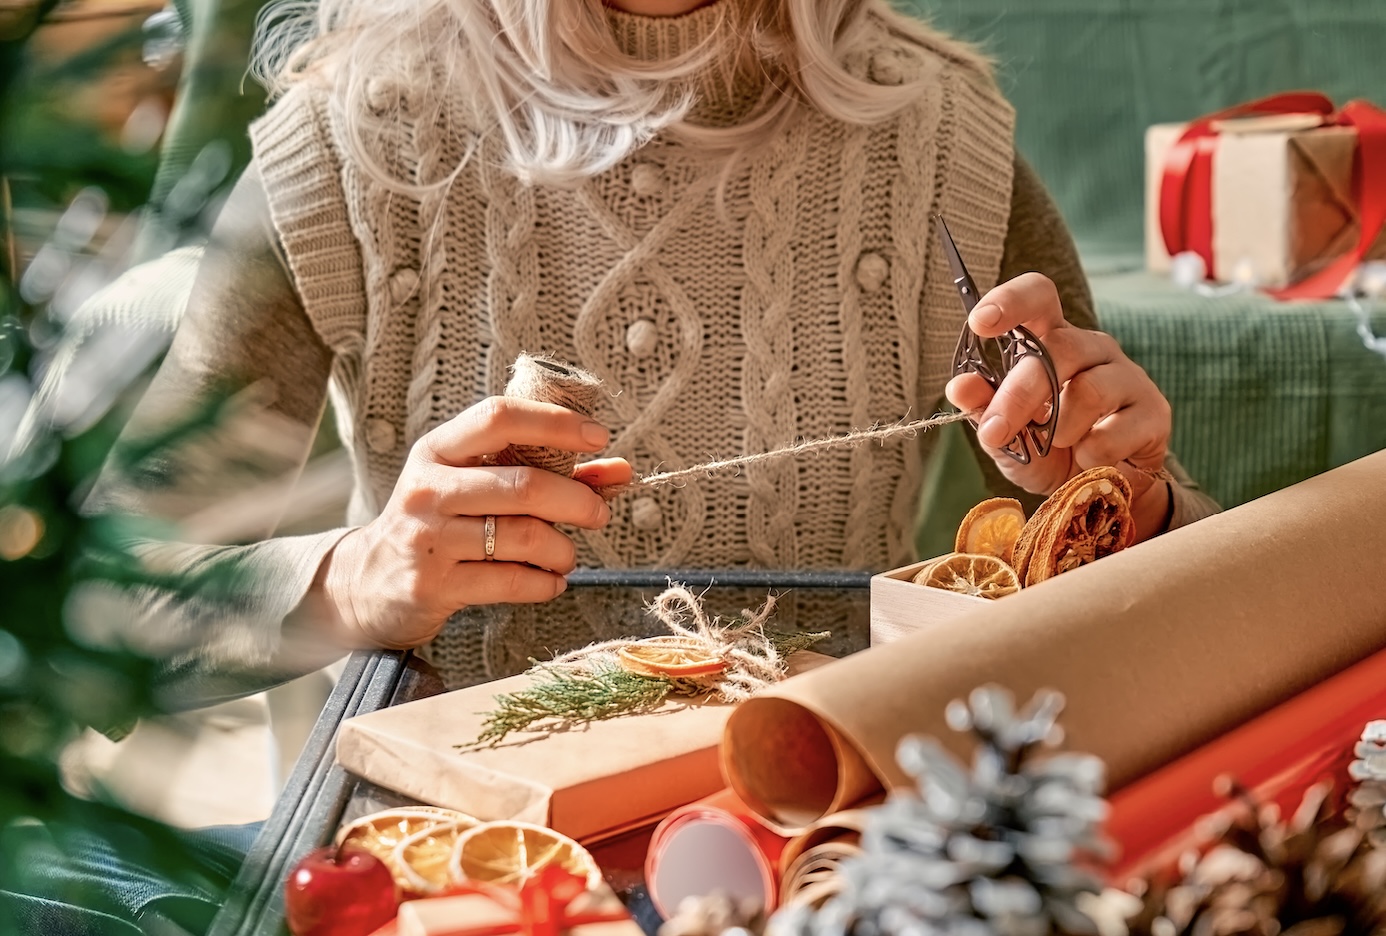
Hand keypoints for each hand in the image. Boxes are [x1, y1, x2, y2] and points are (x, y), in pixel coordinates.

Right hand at [313, 397, 630, 649]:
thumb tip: (620, 471)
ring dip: (563, 549)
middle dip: (577, 500)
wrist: (365, 583)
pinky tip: (551, 581)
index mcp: (438, 450)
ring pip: (524, 536)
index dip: (555, 422)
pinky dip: (545, 583)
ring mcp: (428, 538)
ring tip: (567, 555)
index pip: (499, 417)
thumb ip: (547, 473)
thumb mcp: (476, 485)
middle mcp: (428, 489)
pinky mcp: (433, 586)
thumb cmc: (438, 524)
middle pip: (524, 484)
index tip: (598, 436)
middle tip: (598, 513)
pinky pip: (512, 581)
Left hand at [944, 273, 1173, 539]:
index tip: (980, 322)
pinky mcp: (1154, 411)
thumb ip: (983, 408)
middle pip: (1058, 349)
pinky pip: (1115, 431)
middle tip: (996, 432)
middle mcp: (1091, 348)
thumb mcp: (1005, 435)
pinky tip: (1088, 459)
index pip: (1038, 297)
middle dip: (1019, 396)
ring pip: (1090, 389)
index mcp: (1051, 340)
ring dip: (1060, 428)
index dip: (1010, 301)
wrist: (1097, 494)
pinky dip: (1091, 454)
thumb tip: (960, 385)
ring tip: (1057, 445)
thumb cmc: (1048, 452)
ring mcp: (1127, 376)